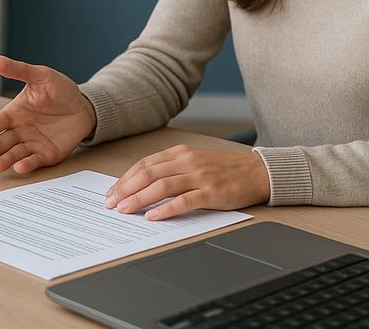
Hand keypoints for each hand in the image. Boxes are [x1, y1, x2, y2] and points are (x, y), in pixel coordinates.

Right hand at [0, 54, 97, 174]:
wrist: (85, 105)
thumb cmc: (60, 89)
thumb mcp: (40, 76)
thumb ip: (17, 69)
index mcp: (15, 112)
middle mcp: (20, 130)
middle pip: (0, 143)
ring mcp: (33, 143)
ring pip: (14, 154)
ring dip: (5, 160)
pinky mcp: (47, 154)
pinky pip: (35, 160)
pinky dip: (26, 165)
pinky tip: (19, 167)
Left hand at [104, 144, 270, 219]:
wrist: (257, 172)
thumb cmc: (224, 169)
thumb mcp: (194, 161)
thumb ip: (171, 169)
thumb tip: (142, 185)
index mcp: (179, 153)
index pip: (144, 165)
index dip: (125, 179)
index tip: (111, 192)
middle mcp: (187, 161)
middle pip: (148, 174)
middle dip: (125, 189)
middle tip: (111, 203)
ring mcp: (199, 176)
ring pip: (162, 186)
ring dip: (139, 199)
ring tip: (125, 210)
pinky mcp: (211, 192)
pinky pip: (184, 201)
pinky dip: (166, 209)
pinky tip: (154, 216)